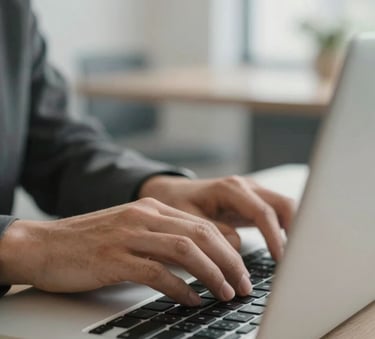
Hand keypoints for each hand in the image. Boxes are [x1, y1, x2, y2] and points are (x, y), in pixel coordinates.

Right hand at [0, 198, 250, 304]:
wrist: (43, 244)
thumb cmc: (88, 242)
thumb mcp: (130, 230)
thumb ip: (160, 238)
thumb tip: (195, 261)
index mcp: (151, 209)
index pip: (202, 224)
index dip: (228, 248)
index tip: (240, 269)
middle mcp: (144, 217)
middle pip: (202, 234)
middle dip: (229, 261)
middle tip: (243, 284)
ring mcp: (129, 235)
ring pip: (186, 250)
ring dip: (212, 274)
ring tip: (226, 293)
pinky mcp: (114, 258)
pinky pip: (157, 272)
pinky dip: (180, 288)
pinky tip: (191, 300)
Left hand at [139, 175, 295, 259]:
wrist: (172, 193)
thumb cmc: (177, 203)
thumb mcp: (188, 219)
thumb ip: (213, 232)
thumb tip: (237, 246)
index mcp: (230, 189)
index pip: (262, 212)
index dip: (274, 237)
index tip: (281, 259)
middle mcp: (245, 186)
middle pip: (283, 203)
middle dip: (295, 229)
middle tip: (296, 258)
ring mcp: (250, 192)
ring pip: (283, 206)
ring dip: (292, 229)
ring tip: (294, 255)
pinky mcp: (251, 201)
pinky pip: (275, 212)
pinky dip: (283, 228)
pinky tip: (283, 247)